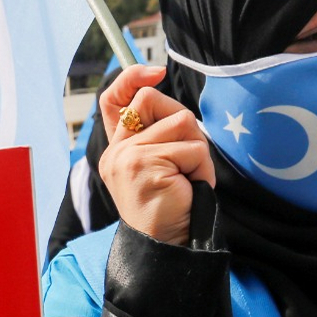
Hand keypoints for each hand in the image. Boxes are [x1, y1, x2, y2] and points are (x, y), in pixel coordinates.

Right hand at [97, 65, 214, 245]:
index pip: (113, 99)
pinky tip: (189, 187)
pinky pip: (192, 147)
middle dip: (180, 122)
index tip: (156, 72)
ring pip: (180, 122)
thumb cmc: (171, 206)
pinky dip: (202, 168)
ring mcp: (127, 156)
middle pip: (152, 100)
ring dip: (196, 151)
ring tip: (187, 178)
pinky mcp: (144, 164)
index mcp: (118, 149)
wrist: (166, 244)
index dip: (132, 77)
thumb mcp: (159, 163)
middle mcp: (116, 151)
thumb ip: (156, 133)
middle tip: (185, 158)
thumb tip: (162, 92)